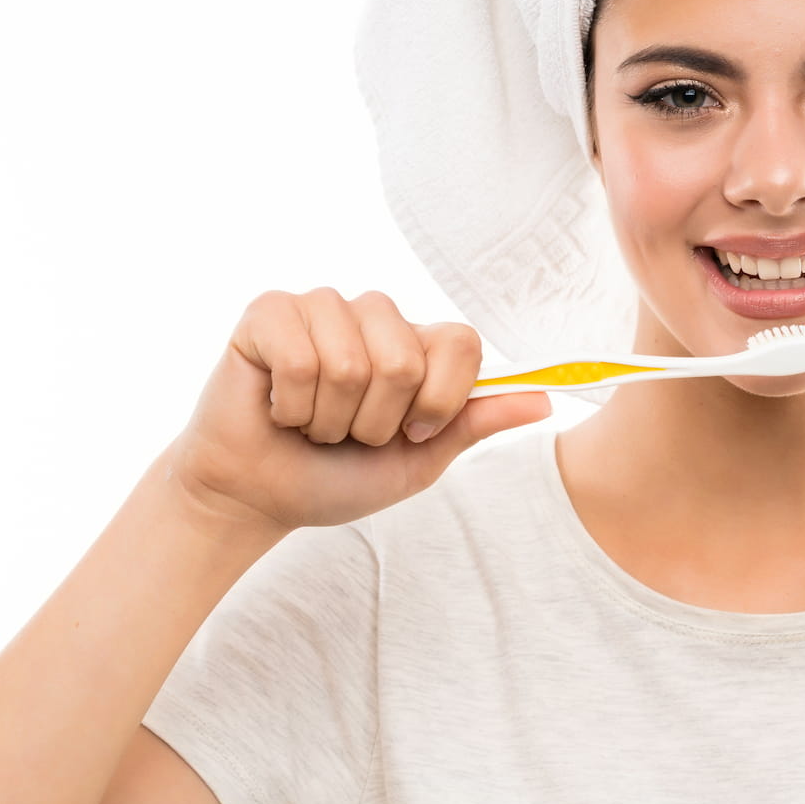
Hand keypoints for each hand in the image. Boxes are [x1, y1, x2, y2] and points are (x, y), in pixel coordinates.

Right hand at [161, 288, 550, 534]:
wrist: (259, 497)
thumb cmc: (337, 476)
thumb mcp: (420, 460)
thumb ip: (475, 422)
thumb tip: (546, 398)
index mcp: (417, 343)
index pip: (461, 343)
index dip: (438, 400)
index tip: (410, 433)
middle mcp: (375, 314)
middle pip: (404, 358)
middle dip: (374, 421)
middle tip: (347, 432)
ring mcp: (321, 306)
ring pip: (349, 361)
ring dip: (328, 418)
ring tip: (311, 423)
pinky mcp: (269, 313)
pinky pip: (299, 358)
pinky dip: (289, 406)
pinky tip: (278, 409)